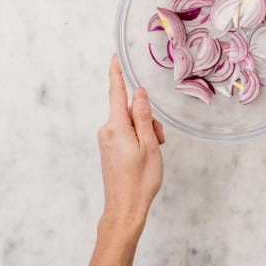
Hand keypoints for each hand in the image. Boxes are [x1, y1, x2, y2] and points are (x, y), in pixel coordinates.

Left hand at [84, 55, 165, 265]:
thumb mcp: (149, 144)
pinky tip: (146, 154)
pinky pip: (126, 133)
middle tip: (159, 138)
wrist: (124, 208)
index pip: (116, 92)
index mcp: (116, 126)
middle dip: (147, 116)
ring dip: (145, 130)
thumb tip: (138, 93)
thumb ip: (142, 116)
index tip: (115, 56)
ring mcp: (106, 140)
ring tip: (154, 150)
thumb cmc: (140, 180)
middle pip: (128, 109)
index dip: (116, 72)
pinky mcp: (109, 148)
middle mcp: (107, 130)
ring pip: (130, 122)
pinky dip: (139, 138)